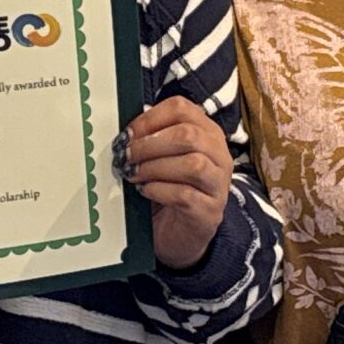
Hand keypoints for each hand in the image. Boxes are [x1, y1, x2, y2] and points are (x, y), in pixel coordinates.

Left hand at [126, 97, 232, 271]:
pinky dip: (159, 191)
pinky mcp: (210, 211)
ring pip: (193, 164)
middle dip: (150, 145)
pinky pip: (186, 195)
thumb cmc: (167, 191)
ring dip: (155, 168)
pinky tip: (145, 192)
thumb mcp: (160, 159)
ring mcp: (218, 184)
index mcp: (206, 133)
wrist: (178, 233)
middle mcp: (218, 155)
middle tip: (127, 156)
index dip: (149, 119)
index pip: (182, 109)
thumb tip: (124, 134)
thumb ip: (149, 141)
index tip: (127, 135)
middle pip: (189, 135)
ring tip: (134, 174)